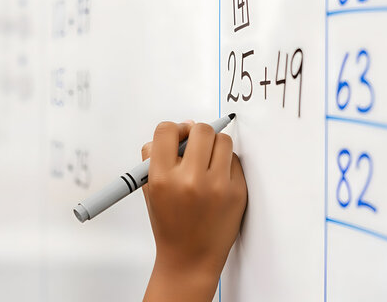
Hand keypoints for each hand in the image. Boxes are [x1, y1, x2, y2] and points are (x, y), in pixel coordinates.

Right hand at [141, 121, 246, 301]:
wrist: (190, 258)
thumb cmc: (169, 224)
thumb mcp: (150, 189)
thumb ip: (155, 157)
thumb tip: (181, 128)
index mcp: (162, 178)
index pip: (166, 131)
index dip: (173, 130)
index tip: (177, 137)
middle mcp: (189, 180)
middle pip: (199, 129)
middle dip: (196, 134)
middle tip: (195, 145)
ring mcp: (216, 186)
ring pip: (222, 140)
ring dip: (214, 145)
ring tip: (207, 161)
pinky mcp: (237, 192)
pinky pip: (235, 159)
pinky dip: (226, 163)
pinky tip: (217, 178)